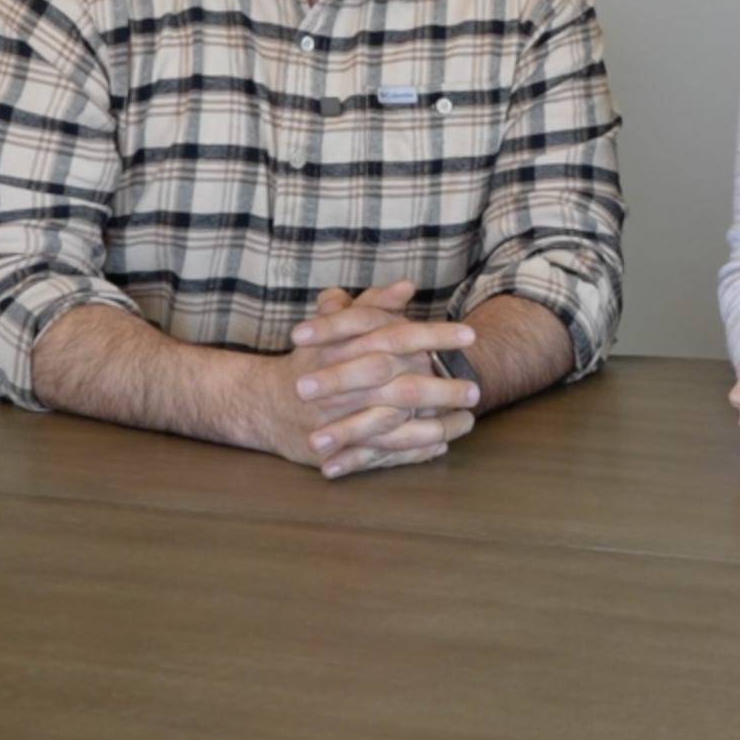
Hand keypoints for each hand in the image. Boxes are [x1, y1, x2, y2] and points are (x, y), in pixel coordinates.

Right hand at [256, 281, 480, 478]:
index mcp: (347, 347)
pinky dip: (410, 452)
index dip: (435, 336)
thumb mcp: (336, 325)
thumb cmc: (310, 359)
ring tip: (466, 423)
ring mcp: (338, 420)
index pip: (398, 336)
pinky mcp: (334, 449)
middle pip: (401, 387)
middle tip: (475, 389)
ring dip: (434, 426)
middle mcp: (343, 384)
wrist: (264, 402)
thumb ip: (372, 305)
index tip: (470, 336)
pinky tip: (438, 446)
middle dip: (442, 390)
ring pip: (394, 426)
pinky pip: (379, 453)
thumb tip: (406, 286)